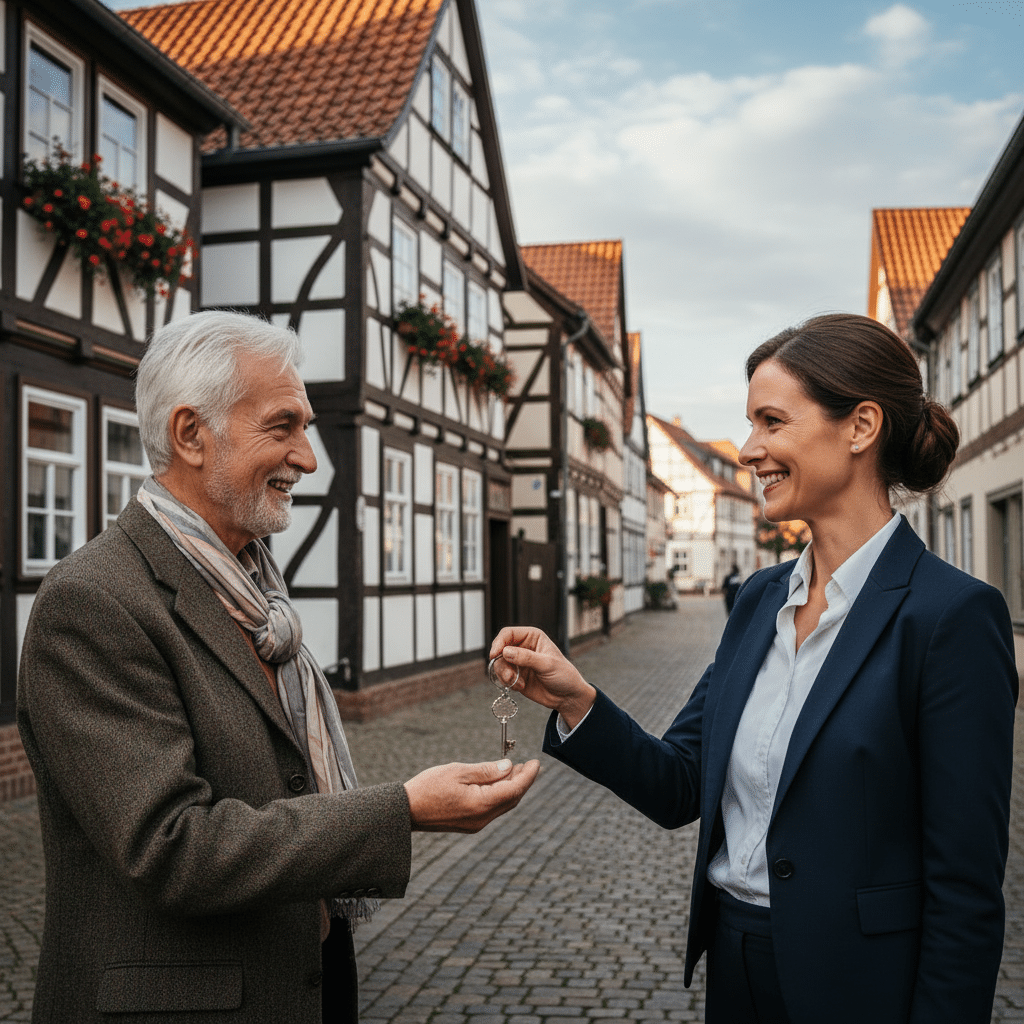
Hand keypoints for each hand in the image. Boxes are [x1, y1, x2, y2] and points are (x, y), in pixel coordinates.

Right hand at [404, 759, 540, 832]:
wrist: (405, 811)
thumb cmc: (428, 787)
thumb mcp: (458, 771)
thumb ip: (486, 770)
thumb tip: (509, 767)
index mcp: (481, 804)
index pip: (514, 789)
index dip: (528, 775)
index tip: (537, 762)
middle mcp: (482, 819)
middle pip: (512, 799)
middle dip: (522, 782)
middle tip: (528, 764)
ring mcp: (476, 824)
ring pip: (503, 806)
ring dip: (511, 788)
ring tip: (515, 770)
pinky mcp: (469, 825)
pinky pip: (492, 810)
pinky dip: (499, 795)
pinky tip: (497, 783)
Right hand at [488, 626, 596, 729]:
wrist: (567, 696)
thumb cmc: (563, 675)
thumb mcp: (547, 664)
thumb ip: (526, 657)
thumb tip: (506, 652)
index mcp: (532, 637)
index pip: (508, 634)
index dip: (499, 643)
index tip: (494, 655)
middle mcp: (522, 647)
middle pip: (499, 650)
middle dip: (502, 664)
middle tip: (510, 677)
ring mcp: (518, 662)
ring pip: (499, 664)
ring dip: (505, 676)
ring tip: (518, 683)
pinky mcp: (516, 675)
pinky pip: (502, 677)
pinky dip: (508, 683)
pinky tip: (521, 686)